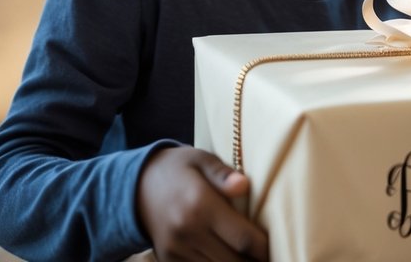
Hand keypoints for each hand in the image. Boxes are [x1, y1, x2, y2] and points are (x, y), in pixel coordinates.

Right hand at [137, 146, 269, 261]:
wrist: (136, 186)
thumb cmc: (178, 168)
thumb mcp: (201, 159)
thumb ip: (223, 174)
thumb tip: (244, 185)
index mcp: (200, 205)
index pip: (244, 239)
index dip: (264, 248)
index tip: (273, 245)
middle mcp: (187, 232)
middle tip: (265, 255)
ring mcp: (176, 250)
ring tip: (247, 257)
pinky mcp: (168, 261)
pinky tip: (227, 257)